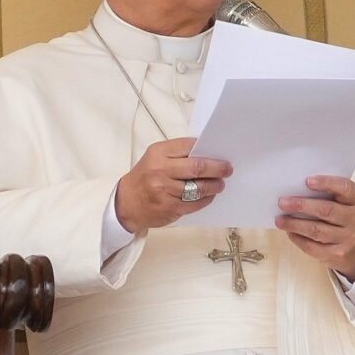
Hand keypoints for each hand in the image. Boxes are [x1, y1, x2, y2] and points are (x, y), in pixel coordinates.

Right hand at [115, 138, 231, 233]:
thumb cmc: (144, 178)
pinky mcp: (170, 208)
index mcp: (158, 153)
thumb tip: (206, 152)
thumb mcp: (155, 158)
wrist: (126, 203)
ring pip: (198, 187)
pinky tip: (209, 196)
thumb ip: (177, 154)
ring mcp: (165, 190)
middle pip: (197, 167)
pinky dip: (206, 199)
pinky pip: (195, 203)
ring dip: (214, 186)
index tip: (219, 152)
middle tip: (227, 169)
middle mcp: (160, 170)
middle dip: (217, 168)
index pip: (189, 146)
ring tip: (220, 184)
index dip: (207, 149)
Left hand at [275, 175, 354, 282]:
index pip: (345, 188)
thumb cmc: (346, 220)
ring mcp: (349, 239)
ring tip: (280, 220)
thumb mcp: (346, 204)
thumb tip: (297, 190)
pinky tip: (290, 232)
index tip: (307, 181)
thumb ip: (330, 194)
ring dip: (295, 224)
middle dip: (302, 205)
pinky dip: (298, 239)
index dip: (326, 183)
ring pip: (317, 230)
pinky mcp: (337, 255)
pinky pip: (313, 247)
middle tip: (283, 202)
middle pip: (326, 210)